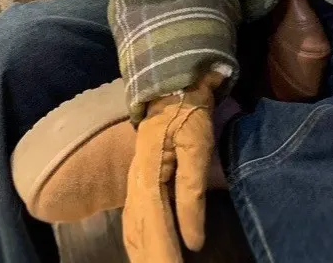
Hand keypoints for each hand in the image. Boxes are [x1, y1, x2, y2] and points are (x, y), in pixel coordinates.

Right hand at [123, 72, 222, 262]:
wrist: (172, 87)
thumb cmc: (189, 115)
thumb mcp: (198, 148)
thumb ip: (193, 194)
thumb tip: (193, 241)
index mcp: (148, 178)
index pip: (155, 229)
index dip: (163, 256)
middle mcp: (136, 185)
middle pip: (140, 235)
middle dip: (151, 260)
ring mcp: (135, 183)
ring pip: (134, 231)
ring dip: (143, 255)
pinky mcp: (141, 181)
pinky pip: (135, 220)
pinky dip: (139, 242)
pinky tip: (144, 251)